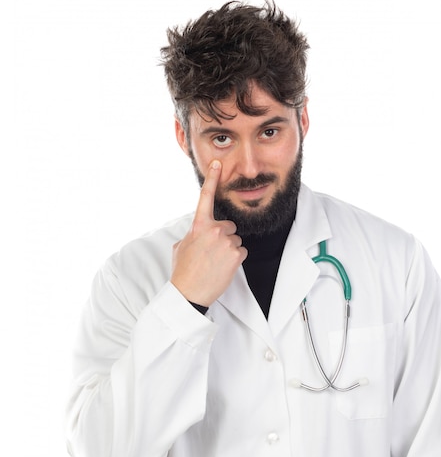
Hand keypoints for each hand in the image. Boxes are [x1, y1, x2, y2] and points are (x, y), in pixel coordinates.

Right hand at [170, 160, 246, 306]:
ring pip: (235, 240)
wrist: (188, 293)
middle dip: (224, 237)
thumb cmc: (183, 271)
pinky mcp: (237, 254)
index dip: (212, 178)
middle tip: (211, 253)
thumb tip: (200, 232)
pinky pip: (242, 252)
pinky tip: (223, 268)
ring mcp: (226, 241)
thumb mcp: (181, 246)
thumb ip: (194, 233)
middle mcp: (214, 230)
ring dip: (229, 250)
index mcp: (198, 225)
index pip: (206, 197)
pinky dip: (235, 260)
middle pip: (229, 226)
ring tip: (215, 263)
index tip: (217, 163)